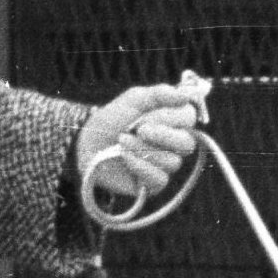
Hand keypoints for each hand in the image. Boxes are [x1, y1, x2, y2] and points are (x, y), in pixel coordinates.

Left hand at [79, 79, 206, 214]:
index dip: (172, 116)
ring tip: (123, 141)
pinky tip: (124, 157)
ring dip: (144, 149)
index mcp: (171, 120)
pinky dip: (139, 165)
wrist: (87, 146)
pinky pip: (159, 178)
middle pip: (187, 143)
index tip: (148, 114)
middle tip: (139, 129)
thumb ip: (159, 94)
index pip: (190, 117)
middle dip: (162, 135)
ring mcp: (165, 165)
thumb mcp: (132, 100)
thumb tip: (185, 95)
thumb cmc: (111, 122)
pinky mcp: (154, 184)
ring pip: (173, 162)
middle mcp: (173, 144)